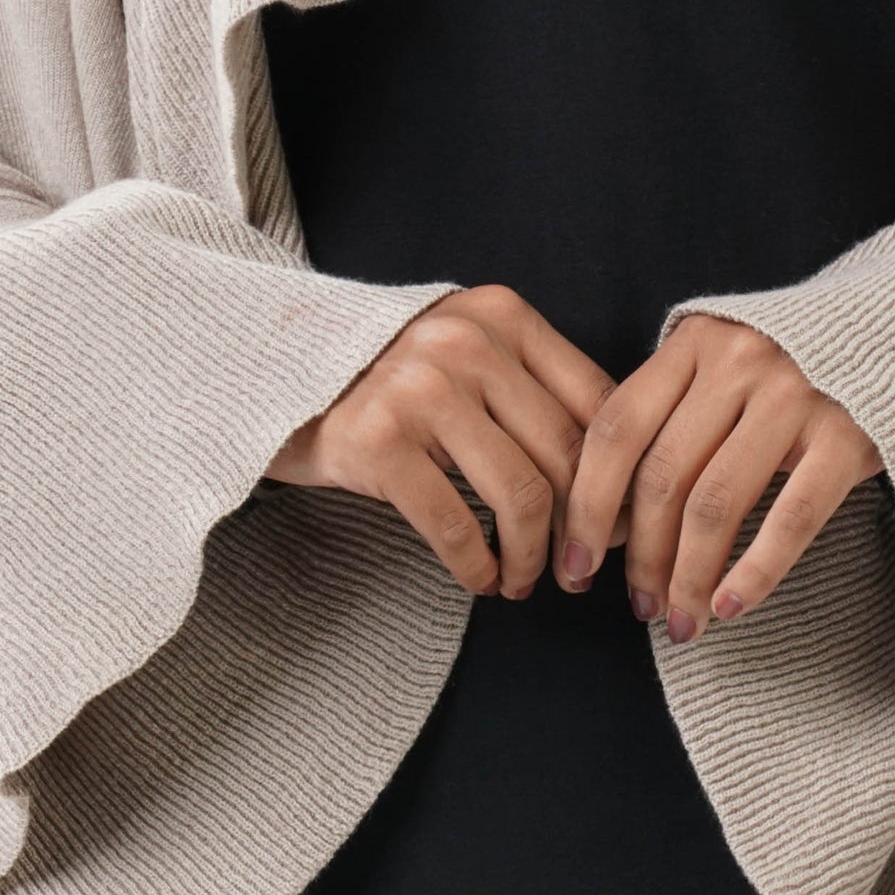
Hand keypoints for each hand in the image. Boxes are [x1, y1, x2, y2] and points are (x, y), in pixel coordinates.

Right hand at [264, 284, 618, 599]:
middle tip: (579, 568)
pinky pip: (455, 524)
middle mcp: (468, 341)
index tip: (619, 524)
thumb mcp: (466, 351)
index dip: (618, 476)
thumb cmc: (387, 374)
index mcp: (503, 315)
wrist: (275, 368)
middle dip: (583, 528)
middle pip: (565, 454)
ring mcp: (421, 387)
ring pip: (520, 493)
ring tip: (525, 579)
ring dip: (533, 555)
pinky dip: (479, 566)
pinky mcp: (378, 440)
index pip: (597, 401)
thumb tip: (613, 479)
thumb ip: (532, 389)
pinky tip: (482, 580)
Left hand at [560, 313, 883, 643]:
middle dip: (642, 557)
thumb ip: (669, 414)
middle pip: (663, 477)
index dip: (589, 504)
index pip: (617, 429)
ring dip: (689, 577)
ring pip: (716, 505)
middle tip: (639, 606)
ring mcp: (797, 394)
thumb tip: (610, 518)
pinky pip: (791, 519)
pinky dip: (754, 573)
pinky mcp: (849, 435)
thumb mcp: (722, 364)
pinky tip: (729, 608)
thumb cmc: (791, 365)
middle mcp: (739, 360)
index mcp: (694, 342)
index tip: (576, 563)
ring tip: (682, 622)